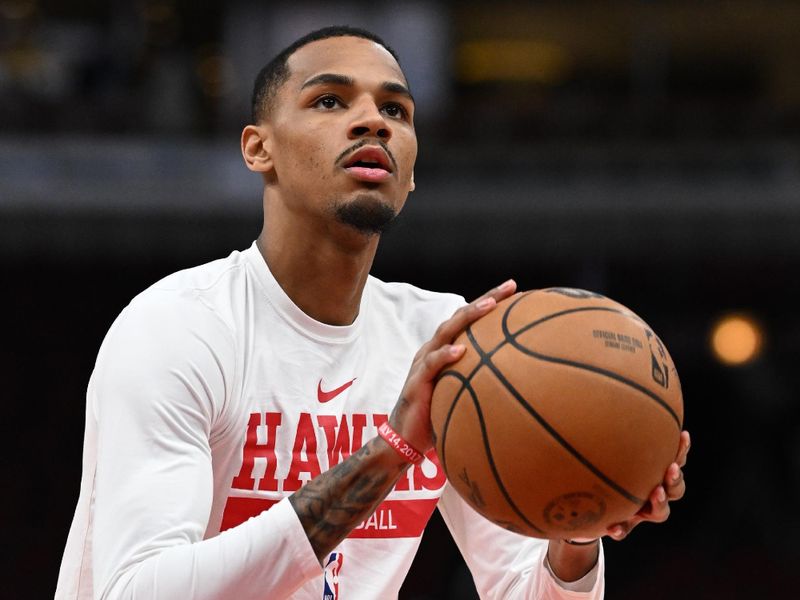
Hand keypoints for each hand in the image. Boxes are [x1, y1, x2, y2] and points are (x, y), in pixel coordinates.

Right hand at [388, 279, 517, 452]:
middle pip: (460, 317)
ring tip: (490, 306)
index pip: (468, 321)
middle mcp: (433, 350)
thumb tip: (518, 381)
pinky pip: (431, 364)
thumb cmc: (438, 416)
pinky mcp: (416, 382)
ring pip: (446, 332)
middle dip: (485, 299)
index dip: (489, 302)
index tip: (515, 290)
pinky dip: (445, 355)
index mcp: (445, 350)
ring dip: (468, 317)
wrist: (405, 439)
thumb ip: (481, 381)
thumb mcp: (463, 393)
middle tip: (509, 287)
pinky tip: (461, 350)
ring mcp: (423, 363)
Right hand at [606, 430, 689, 540]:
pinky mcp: (664, 461)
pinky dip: (681, 447)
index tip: (654, 493)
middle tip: (666, 472)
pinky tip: (683, 434)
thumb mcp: (610, 520)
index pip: (660, 511)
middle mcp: (660, 495)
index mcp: (650, 510)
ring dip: (678, 466)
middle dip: (672, 483)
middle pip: (674, 492)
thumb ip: (615, 526)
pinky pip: (677, 454)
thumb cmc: (607, 511)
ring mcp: (663, 478)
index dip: (660, 503)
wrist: (610, 498)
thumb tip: (611, 530)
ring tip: (673, 461)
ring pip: (677, 473)